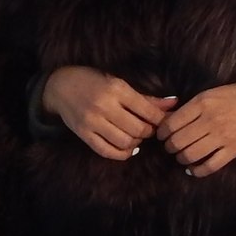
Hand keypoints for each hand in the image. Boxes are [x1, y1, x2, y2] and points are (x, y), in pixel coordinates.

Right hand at [43, 65, 175, 160]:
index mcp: (116, 89)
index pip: (148, 111)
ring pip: (125, 142)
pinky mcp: (83, 134)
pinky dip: (122, 154)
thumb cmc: (94, 81)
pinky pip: (107, 152)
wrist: (60, 86)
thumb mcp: (120, 83)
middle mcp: (104, 106)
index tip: (164, 122)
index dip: (161, 120)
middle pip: (139, 129)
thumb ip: (147, 97)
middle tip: (150, 129)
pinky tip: (128, 148)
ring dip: (137, 143)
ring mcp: (92, 122)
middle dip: (149, 132)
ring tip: (137, 136)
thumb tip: (174, 103)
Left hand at [156, 79, 235, 177]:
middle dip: (169, 147)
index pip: (171, 124)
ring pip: (190, 155)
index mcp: (202, 103)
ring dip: (181, 159)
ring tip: (182, 156)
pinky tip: (193, 170)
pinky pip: (210, 166)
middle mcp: (210, 120)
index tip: (162, 136)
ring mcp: (222, 137)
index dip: (161, 133)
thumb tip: (169, 121)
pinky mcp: (234, 150)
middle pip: (177, 142)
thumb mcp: (211, 93)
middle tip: (171, 147)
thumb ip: (192, 107)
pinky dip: (197, 171)